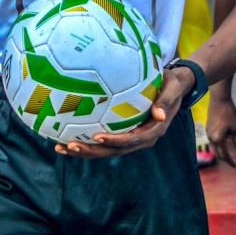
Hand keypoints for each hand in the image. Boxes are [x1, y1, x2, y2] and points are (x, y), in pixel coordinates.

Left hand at [55, 66, 194, 158]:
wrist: (175, 85)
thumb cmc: (172, 84)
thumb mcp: (172, 89)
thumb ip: (165, 101)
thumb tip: (158, 114)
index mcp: (153, 131)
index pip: (132, 141)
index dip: (115, 141)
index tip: (98, 137)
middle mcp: (140, 138)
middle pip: (113, 150)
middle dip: (92, 151)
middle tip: (70, 146)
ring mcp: (131, 137)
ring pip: (105, 149)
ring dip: (84, 150)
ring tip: (60, 148)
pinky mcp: (123, 132)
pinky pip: (103, 139)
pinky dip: (86, 139)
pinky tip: (64, 135)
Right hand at [206, 93, 235, 166]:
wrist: (219, 99)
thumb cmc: (229, 114)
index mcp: (217, 139)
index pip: (224, 155)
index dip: (230, 161)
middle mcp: (210, 138)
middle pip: (218, 153)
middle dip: (226, 158)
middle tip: (233, 161)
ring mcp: (208, 132)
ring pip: (215, 146)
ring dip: (222, 151)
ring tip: (230, 152)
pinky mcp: (208, 127)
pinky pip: (213, 140)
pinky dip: (219, 144)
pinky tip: (225, 140)